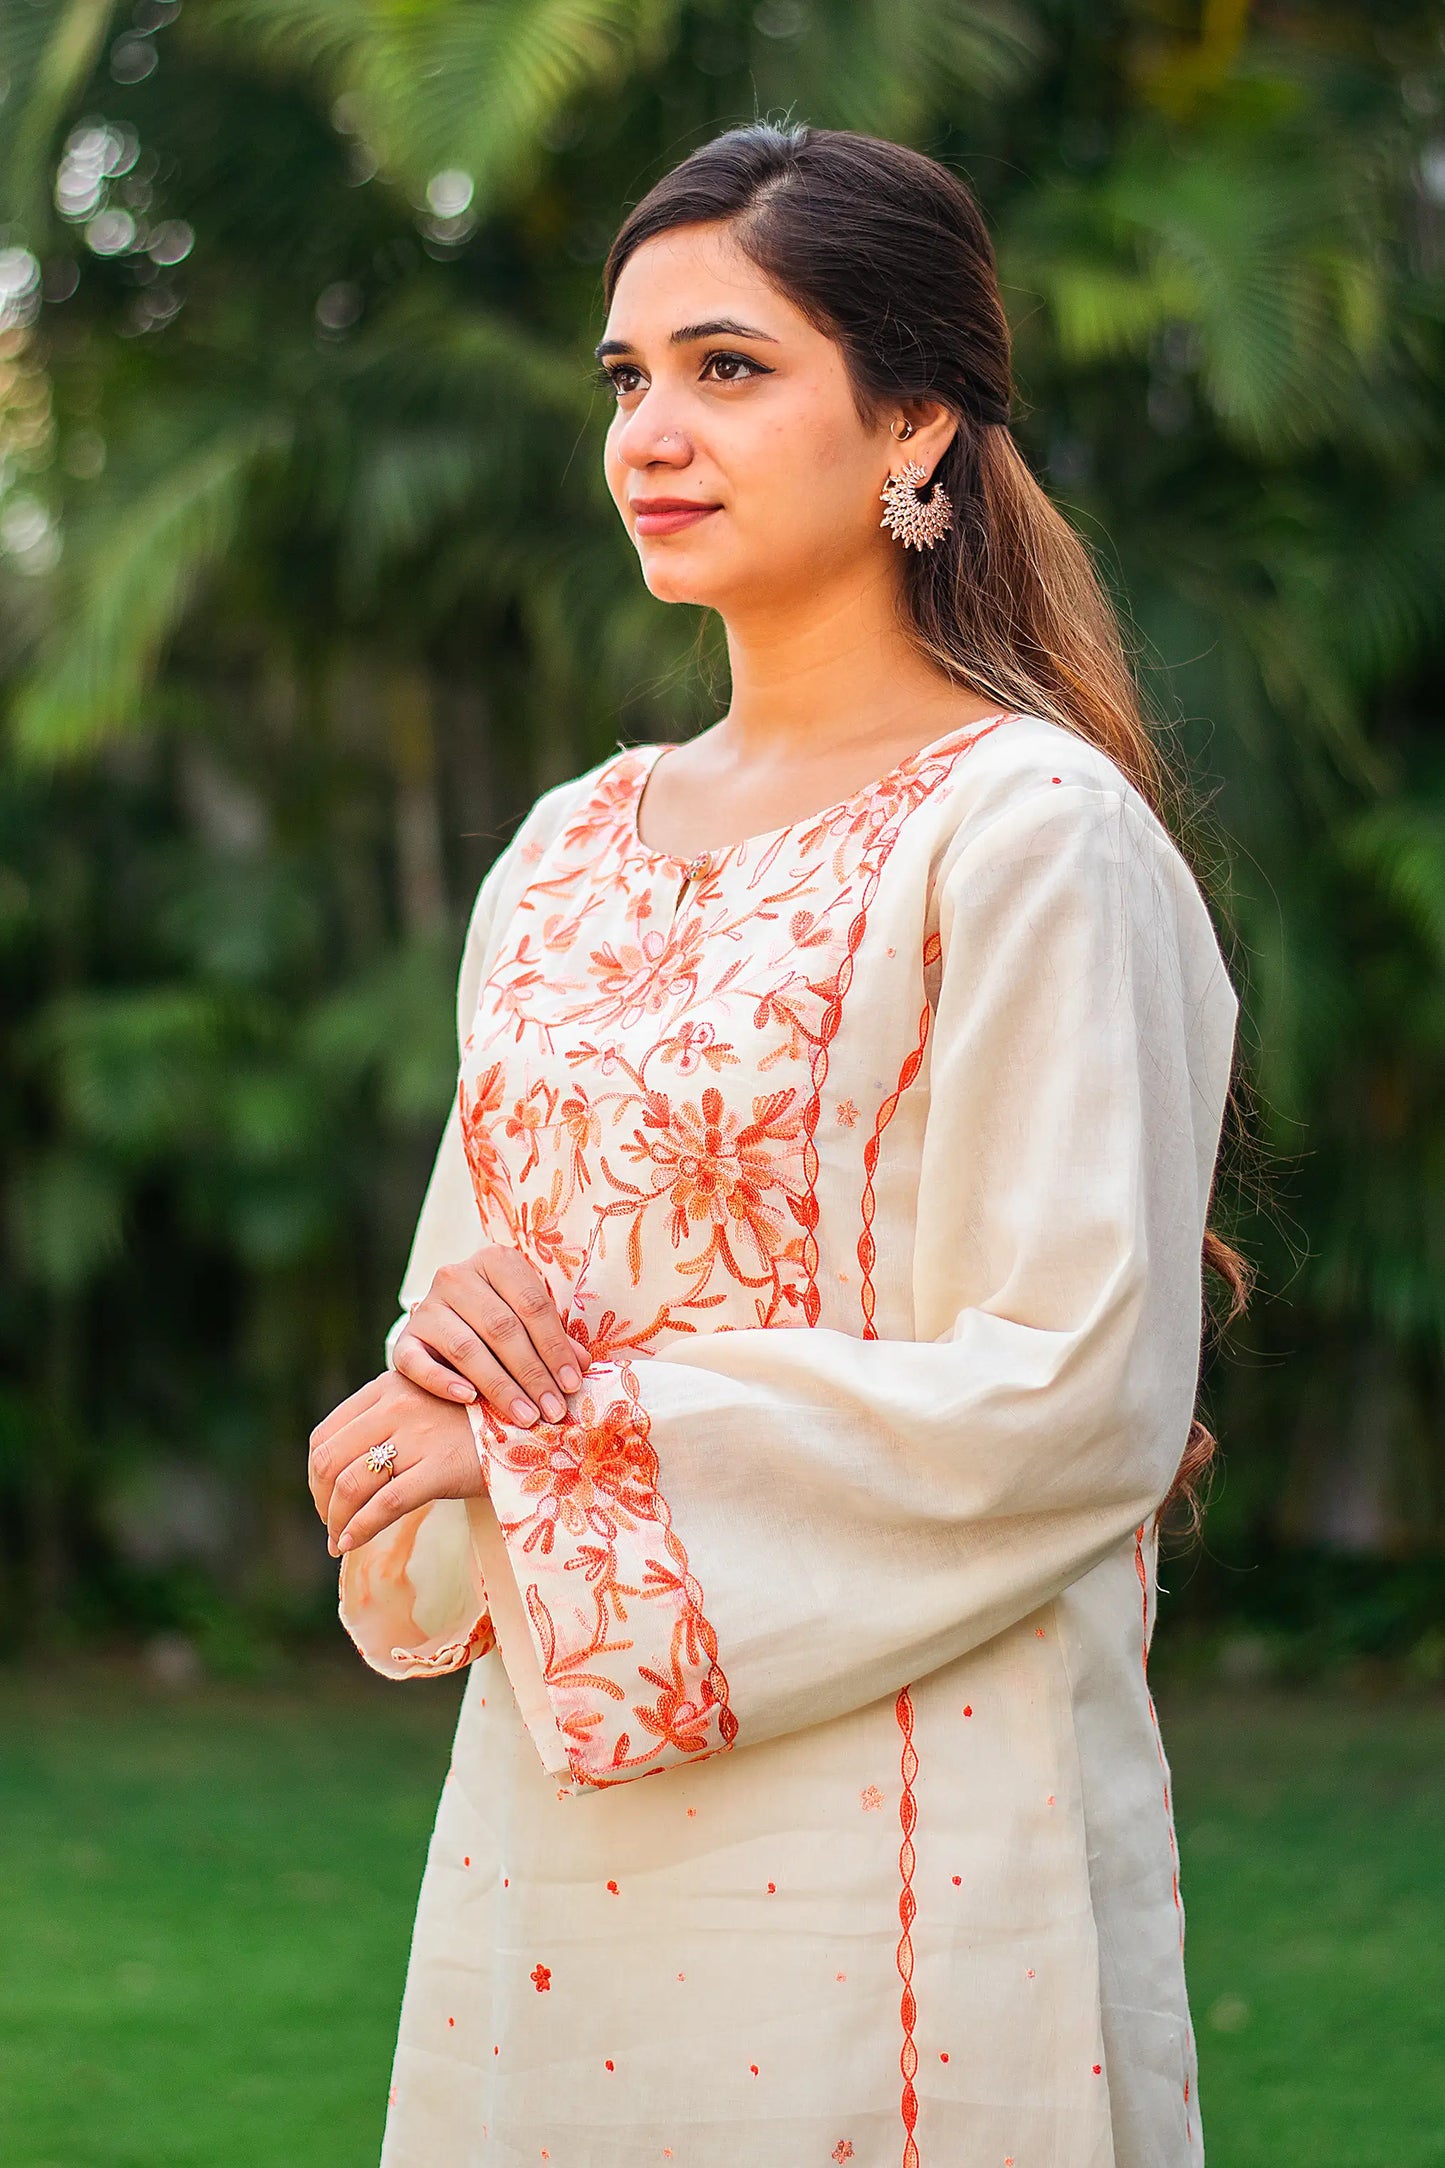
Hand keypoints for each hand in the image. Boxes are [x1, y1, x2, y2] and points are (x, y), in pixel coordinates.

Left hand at [307, 1370, 481, 1556]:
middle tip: (332, 1523)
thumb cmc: (486, 1418)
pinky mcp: (441, 1466)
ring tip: (340, 1540)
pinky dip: (359, 1529)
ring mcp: (418, 1435)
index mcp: (389, 1386)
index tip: (326, 1497)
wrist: (541, 1420)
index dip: (316, 1474)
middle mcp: (397, 1405)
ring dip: (337, 1520)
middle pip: (329, 1459)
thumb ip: (394, 1419)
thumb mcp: (432, 1402)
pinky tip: (352, 1543)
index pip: (327, 1434)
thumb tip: (354, 1467)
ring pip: (351, 1483)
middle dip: (321, 1500)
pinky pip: (385, 1504)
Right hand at [391, 1244, 589, 1428]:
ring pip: (466, 1348)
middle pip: (501, 1329)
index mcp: (496, 1261)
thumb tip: (582, 1365)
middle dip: (532, 1374)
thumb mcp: (529, 1319)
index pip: (532, 1305)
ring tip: (525, 1416)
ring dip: (499, 1386)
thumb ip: (554, 1339)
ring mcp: (426, 1307)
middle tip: (552, 1409)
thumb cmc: (501, 1319)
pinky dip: (443, 1382)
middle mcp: (456, 1277)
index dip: (555, 1348)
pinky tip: (468, 1399)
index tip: (572, 1384)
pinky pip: (418, 1363)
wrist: (447, 1321)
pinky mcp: (405, 1339)